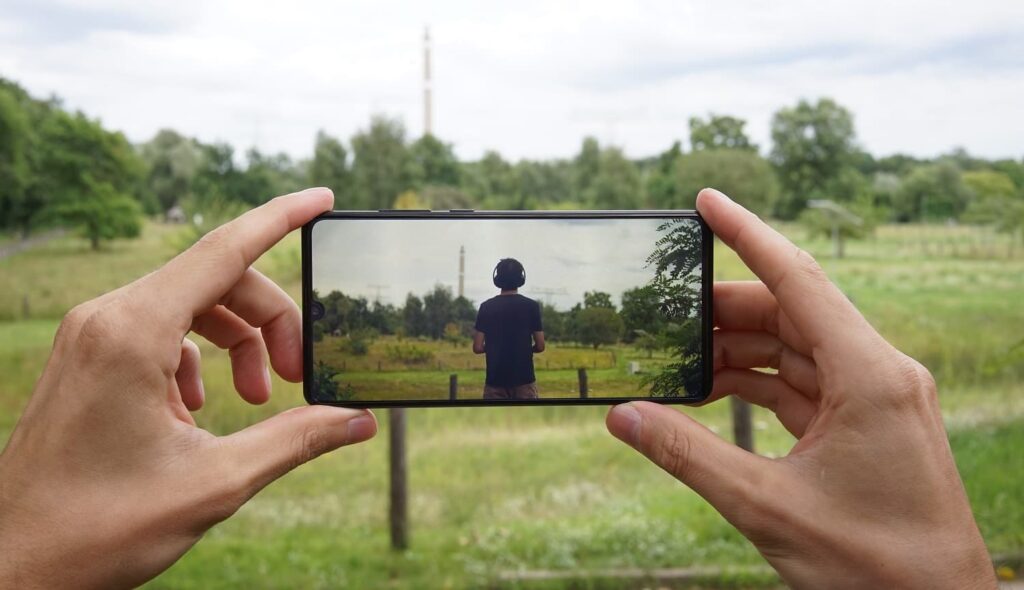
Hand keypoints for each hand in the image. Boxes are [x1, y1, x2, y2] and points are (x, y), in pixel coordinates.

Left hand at [0, 188, 376, 588]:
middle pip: (217, 283)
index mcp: (133, 332)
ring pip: (190, 306)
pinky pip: (160, 331)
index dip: (282, 218)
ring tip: (257, 400)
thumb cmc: (98, 527)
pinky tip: (199, 411)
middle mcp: (106, 317)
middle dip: (270, 321)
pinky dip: (198, 358)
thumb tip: (358, 420)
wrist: (12, 564)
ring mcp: (91, 335)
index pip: (224, 248)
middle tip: (299, 378)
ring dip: (237, 341)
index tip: (324, 198)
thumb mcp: (214, 482)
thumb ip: (296, 439)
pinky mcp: (87, 356)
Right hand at [606, 188, 994, 587]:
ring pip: (794, 348)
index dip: (746, 233)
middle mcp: (878, 372)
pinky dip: (756, 383)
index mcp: (870, 375)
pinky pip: (801, 384)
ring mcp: (874, 397)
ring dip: (736, 350)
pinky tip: (711, 390)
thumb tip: (622, 416)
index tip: (705, 201)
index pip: (798, 279)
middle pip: (789, 313)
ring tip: (677, 359)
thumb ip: (687, 455)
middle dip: (722, 311)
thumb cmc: (872, 565)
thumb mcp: (766, 508)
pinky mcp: (864, 423)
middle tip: (662, 314)